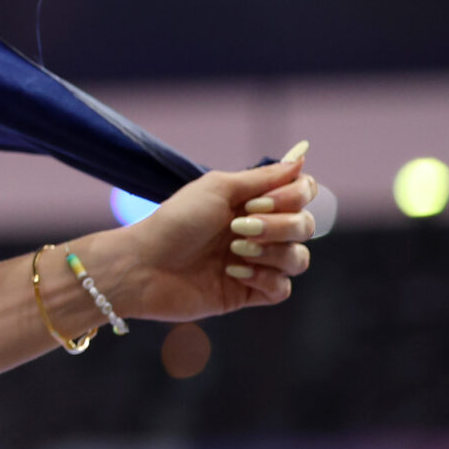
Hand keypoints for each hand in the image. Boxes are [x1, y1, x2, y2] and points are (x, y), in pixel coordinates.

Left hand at [80, 144, 317, 321]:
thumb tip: (302, 155)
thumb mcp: (217, 188)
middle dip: (278, 226)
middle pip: (305, 226)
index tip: (257, 201)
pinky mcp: (248, 292)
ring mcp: (256, 262)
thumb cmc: (175, 221)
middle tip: (237, 228)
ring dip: (271, 253)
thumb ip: (263, 177)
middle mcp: (259, 231)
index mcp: (252, 202)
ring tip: (234, 252)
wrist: (144, 265)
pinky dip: (264, 280)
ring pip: (298, 259)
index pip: (302, 194)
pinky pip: (282, 289)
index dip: (293, 197)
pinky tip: (232, 274)